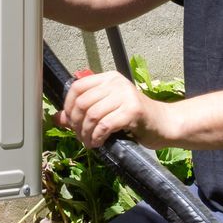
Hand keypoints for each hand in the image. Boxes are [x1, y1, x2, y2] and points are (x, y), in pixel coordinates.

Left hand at [56, 71, 179, 148]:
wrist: (165, 124)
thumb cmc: (136, 119)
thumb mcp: (107, 111)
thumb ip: (84, 112)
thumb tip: (57, 118)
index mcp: (108, 78)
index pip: (77, 87)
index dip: (68, 106)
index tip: (69, 122)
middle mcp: (116, 83)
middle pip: (82, 102)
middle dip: (76, 124)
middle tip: (80, 137)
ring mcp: (125, 95)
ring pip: (92, 115)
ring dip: (86, 133)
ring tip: (89, 142)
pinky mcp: (133, 110)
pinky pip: (105, 125)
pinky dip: (97, 137)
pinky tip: (98, 143)